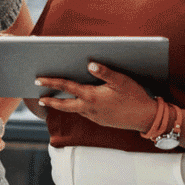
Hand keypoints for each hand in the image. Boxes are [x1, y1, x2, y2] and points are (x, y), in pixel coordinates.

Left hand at [35, 62, 156, 132]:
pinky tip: (79, 102)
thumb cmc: (135, 97)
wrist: (146, 118)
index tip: (38, 80)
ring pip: (74, 110)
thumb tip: (89, 64)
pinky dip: (76, 107)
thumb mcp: (121, 81)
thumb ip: (105, 72)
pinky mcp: (101, 121)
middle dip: (51, 101)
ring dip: (63, 104)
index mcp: (92, 96)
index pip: (66, 87)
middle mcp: (90, 108)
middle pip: (64, 106)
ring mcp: (95, 117)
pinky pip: (84, 113)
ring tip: (55, 98)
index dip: (51, 82)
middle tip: (40, 98)